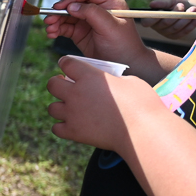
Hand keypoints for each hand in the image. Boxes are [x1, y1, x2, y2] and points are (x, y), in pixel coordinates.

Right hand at [44, 0, 149, 66]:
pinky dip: (56, 30)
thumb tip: (72, 6)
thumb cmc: (123, 45)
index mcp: (110, 3)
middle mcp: (98, 10)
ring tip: (50, 29)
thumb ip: (92, 13)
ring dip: (56, 21)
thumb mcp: (110, 27)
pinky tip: (52, 34)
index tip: (61, 6)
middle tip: (50, 19)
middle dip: (60, 11)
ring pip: (67, 16)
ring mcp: (88, 21)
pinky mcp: (80, 33)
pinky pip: (65, 28)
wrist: (124, 64)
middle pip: (74, 4)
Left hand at [47, 56, 170, 150]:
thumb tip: (106, 83)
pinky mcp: (74, 132)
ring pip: (52, 108)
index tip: (67, 65)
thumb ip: (111, 80)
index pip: (67, 63)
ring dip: (60, 107)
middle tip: (65, 86)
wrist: (144, 130)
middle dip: (57, 84)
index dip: (66, 63)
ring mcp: (73, 114)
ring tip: (70, 108)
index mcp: (89, 76)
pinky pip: (56, 128)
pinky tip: (72, 125)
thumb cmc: (142, 103)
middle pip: (52, 85)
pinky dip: (62, 127)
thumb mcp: (129, 81)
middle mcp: (76, 93)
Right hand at [148, 0, 195, 43]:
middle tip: (182, 5)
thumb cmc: (174, 3)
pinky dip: (192, 24)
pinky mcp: (175, 36)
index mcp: (150, 18)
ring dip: (186, 18)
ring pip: (176, 28)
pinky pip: (184, 31)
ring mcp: (166, 33)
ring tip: (194, 8)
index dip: (153, 19)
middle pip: (165, 23)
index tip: (163, 11)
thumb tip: (152, 4)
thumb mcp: (170, 0)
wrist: (185, 9)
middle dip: (175, 14)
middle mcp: (156, 27)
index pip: (147, 22)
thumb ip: (162, 2)